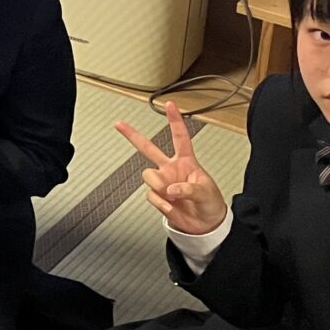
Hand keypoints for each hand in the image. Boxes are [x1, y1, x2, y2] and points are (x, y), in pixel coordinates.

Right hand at [117, 101, 227, 235]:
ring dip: (160, 187)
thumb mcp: (206, 191)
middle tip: (120, 124)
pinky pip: (151, 195)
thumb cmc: (210, 203)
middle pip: (148, 148)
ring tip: (173, 196)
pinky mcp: (158, 197)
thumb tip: (171, 189)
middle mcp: (171, 169)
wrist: (205, 224)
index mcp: (186, 162)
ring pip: (148, 176)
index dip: (175, 120)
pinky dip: (162, 203)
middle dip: (133, 135)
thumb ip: (188, 188)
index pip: (180, 137)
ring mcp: (163, 183)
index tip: (170, 105)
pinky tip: (172, 205)